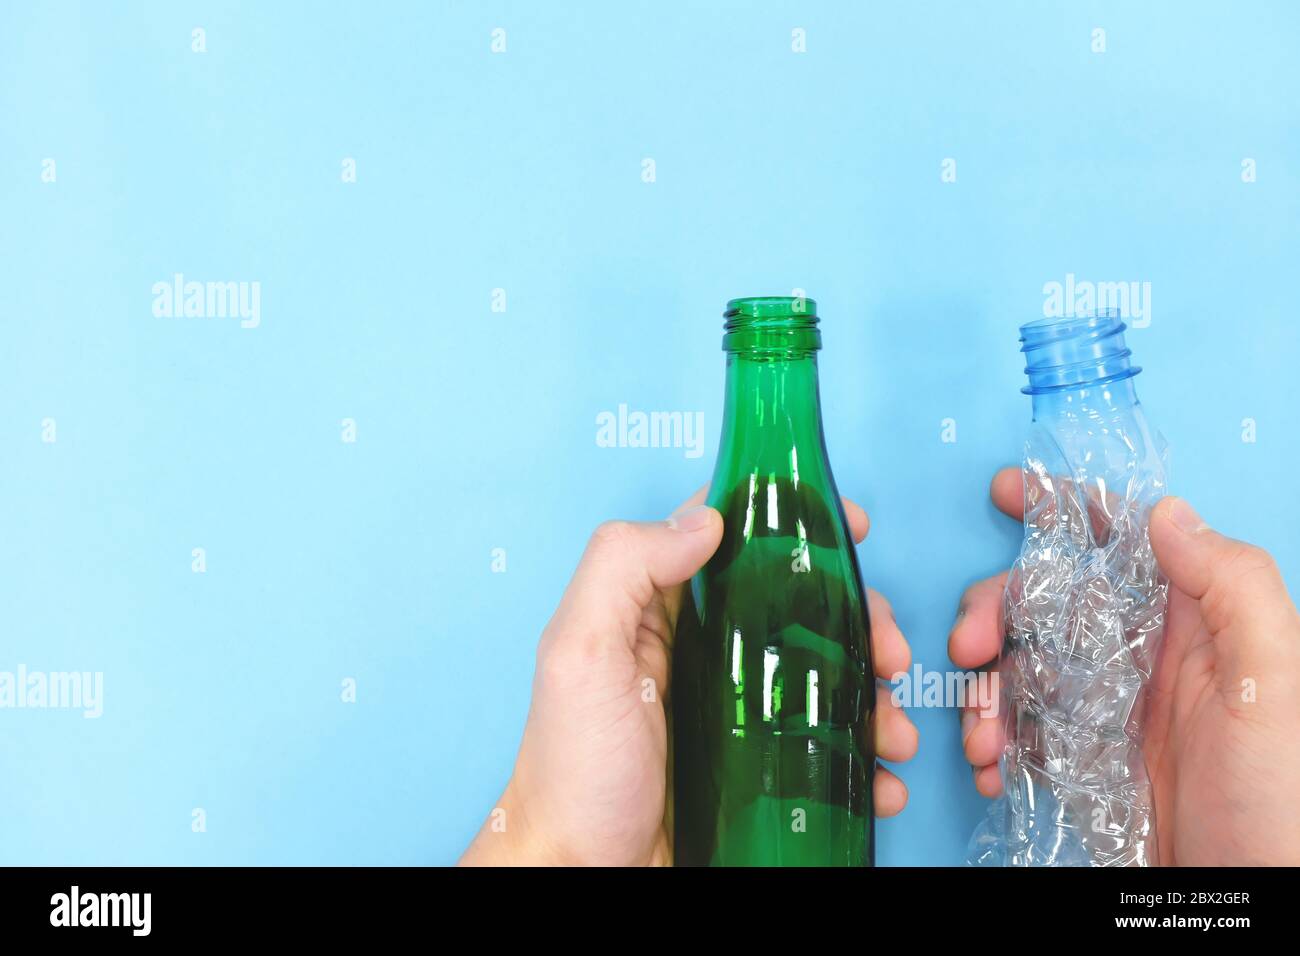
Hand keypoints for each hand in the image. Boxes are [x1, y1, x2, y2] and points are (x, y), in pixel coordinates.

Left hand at [461, 488, 916, 865]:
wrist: (583, 876)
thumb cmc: (572, 770)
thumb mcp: (580, 653)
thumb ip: (624, 568)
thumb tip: (706, 519)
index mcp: (662, 612)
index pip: (734, 539)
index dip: (795, 522)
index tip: (853, 529)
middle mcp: (703, 651)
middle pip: (800, 605)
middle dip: (860, 618)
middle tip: (889, 653)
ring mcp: (735, 710)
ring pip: (826, 675)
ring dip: (875, 693)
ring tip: (893, 732)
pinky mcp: (757, 769)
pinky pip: (827, 748)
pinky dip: (865, 758)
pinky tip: (881, 779)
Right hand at [951, 467, 1299, 865]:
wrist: (1251, 908)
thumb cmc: (1281, 804)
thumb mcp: (1274, 685)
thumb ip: (1232, 588)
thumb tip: (1164, 514)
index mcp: (1192, 622)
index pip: (1125, 540)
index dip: (1064, 505)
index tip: (1006, 490)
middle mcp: (1145, 654)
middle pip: (1048, 599)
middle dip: (993, 612)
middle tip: (966, 650)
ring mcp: (1110, 707)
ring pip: (1022, 663)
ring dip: (985, 690)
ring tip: (981, 737)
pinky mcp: (1086, 758)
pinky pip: (1020, 727)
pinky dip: (992, 739)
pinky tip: (989, 764)